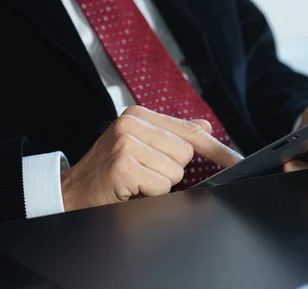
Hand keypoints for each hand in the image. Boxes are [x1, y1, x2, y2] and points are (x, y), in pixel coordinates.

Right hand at [60, 106, 242, 211]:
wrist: (70, 192)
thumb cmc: (108, 171)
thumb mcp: (139, 145)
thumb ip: (171, 135)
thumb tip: (205, 127)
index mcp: (139, 115)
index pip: (190, 131)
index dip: (217, 149)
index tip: (237, 161)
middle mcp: (132, 123)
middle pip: (185, 153)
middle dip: (170, 170)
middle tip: (144, 172)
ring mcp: (126, 143)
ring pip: (176, 171)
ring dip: (160, 183)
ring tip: (136, 180)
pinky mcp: (124, 164)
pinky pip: (162, 185)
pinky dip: (149, 193)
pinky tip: (130, 188)